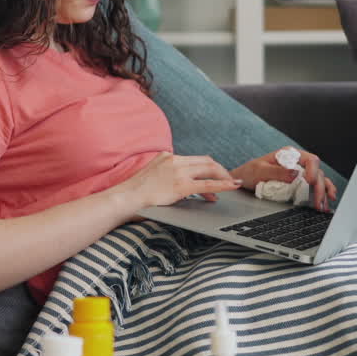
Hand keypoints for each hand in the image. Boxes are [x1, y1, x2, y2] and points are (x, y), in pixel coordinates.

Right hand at [121, 151, 241, 208]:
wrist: (124, 199)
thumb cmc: (133, 194)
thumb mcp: (150, 177)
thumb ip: (163, 175)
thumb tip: (174, 184)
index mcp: (167, 157)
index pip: (194, 159)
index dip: (208, 168)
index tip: (215, 176)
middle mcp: (174, 160)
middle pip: (205, 160)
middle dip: (220, 170)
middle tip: (228, 180)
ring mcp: (178, 172)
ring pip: (209, 169)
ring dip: (223, 177)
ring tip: (231, 185)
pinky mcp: (180, 185)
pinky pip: (208, 184)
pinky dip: (223, 184)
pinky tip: (232, 186)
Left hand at [230, 147, 337, 211]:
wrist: (241, 182)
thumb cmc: (248, 173)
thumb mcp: (260, 170)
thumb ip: (277, 171)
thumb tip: (296, 173)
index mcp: (289, 155)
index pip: (309, 159)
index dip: (313, 170)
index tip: (310, 182)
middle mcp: (297, 163)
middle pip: (317, 173)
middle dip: (319, 188)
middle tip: (318, 203)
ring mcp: (299, 174)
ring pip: (319, 181)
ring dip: (324, 193)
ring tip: (323, 206)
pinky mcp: (298, 185)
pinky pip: (314, 188)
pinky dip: (322, 194)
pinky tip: (326, 202)